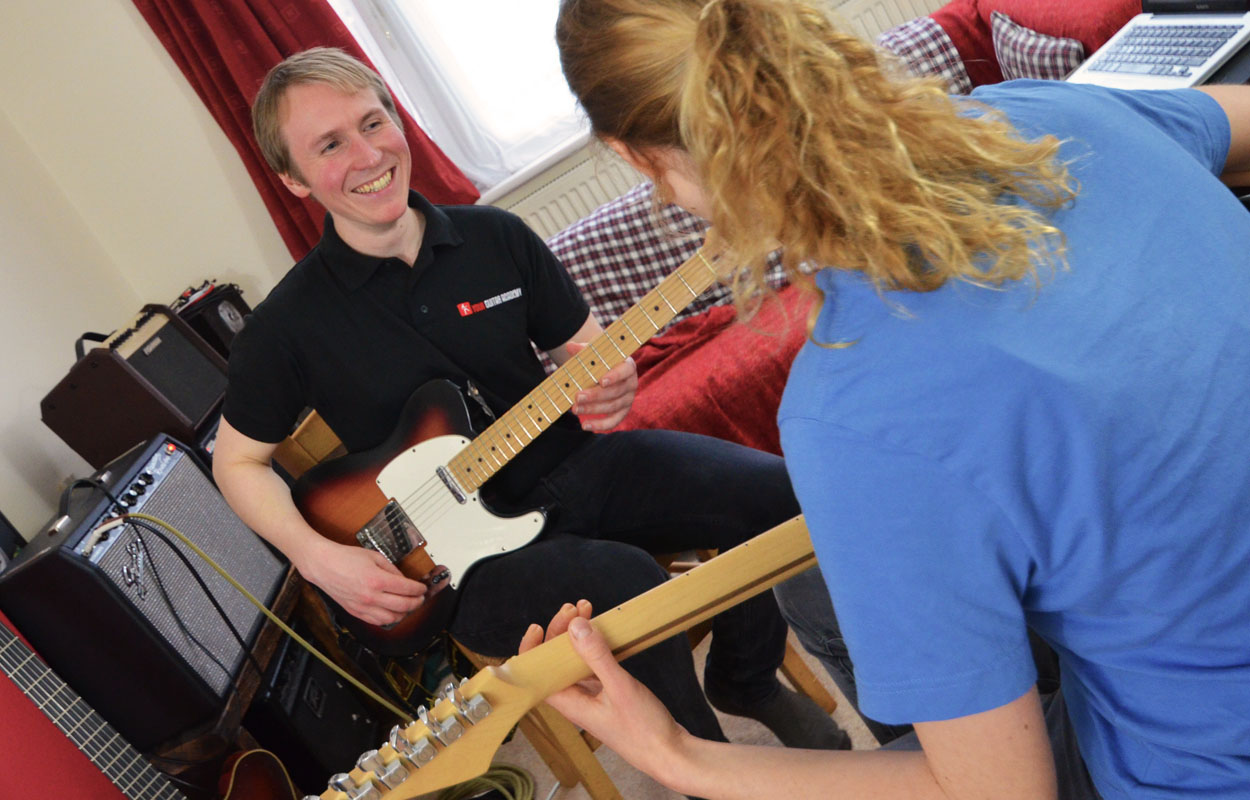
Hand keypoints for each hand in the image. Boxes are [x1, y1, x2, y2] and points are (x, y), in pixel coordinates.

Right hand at [293, 536, 426, 625]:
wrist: (323, 565)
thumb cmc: (345, 558)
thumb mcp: (374, 556)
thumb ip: (392, 569)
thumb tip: (404, 581)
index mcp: (377, 580)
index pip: (407, 589)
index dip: (419, 589)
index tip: (422, 588)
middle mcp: (371, 596)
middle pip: (403, 606)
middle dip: (416, 602)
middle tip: (420, 598)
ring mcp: (362, 606)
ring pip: (392, 618)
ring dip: (404, 613)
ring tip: (408, 606)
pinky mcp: (355, 612)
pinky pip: (377, 622)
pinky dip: (388, 619)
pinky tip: (392, 613)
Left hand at [519, 600, 689, 781]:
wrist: (669, 753)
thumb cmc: (644, 730)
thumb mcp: (620, 687)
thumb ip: (597, 656)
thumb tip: (576, 626)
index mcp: (569, 703)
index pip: (537, 674)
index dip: (532, 649)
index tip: (539, 625)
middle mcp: (576, 700)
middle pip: (555, 661)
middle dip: (561, 632)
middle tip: (575, 609)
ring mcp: (591, 696)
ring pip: (574, 661)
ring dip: (578, 636)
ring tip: (587, 610)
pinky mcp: (607, 694)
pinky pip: (592, 665)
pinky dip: (595, 646)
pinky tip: (603, 631)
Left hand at [566, 341, 637, 430]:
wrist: (602, 369)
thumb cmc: (598, 359)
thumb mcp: (592, 352)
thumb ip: (582, 349)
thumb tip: (570, 346)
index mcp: (627, 365)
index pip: (625, 371)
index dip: (614, 376)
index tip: (601, 381)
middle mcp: (631, 383)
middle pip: (615, 391)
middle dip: (595, 396)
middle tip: (577, 397)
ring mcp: (628, 399)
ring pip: (612, 406)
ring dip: (592, 409)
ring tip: (574, 409)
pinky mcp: (622, 412)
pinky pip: (613, 421)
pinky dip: (600, 425)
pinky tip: (585, 426)